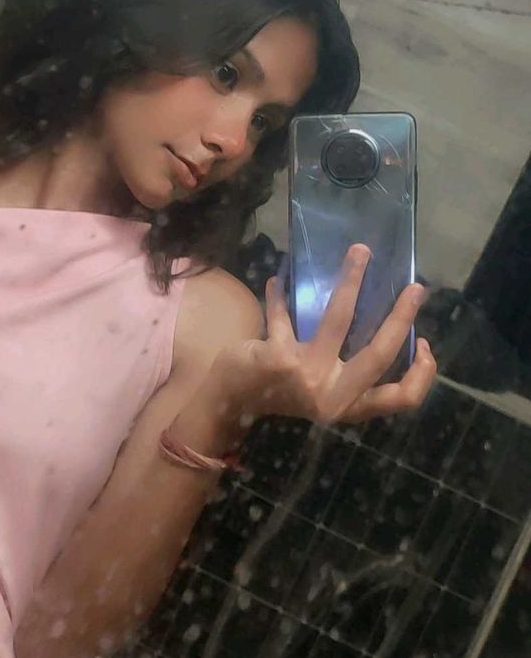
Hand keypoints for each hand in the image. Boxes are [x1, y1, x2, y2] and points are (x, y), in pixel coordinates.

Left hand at [214, 244, 436, 424]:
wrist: (231, 404)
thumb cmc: (281, 392)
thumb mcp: (323, 392)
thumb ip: (348, 372)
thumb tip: (383, 324)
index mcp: (348, 406)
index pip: (401, 398)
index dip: (423, 372)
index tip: (425, 342)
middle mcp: (332, 396)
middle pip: (380, 353)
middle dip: (402, 316)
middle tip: (416, 287)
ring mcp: (306, 377)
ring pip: (339, 319)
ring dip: (352, 279)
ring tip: (360, 251)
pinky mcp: (278, 357)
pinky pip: (284, 315)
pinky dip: (279, 295)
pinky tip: (277, 279)